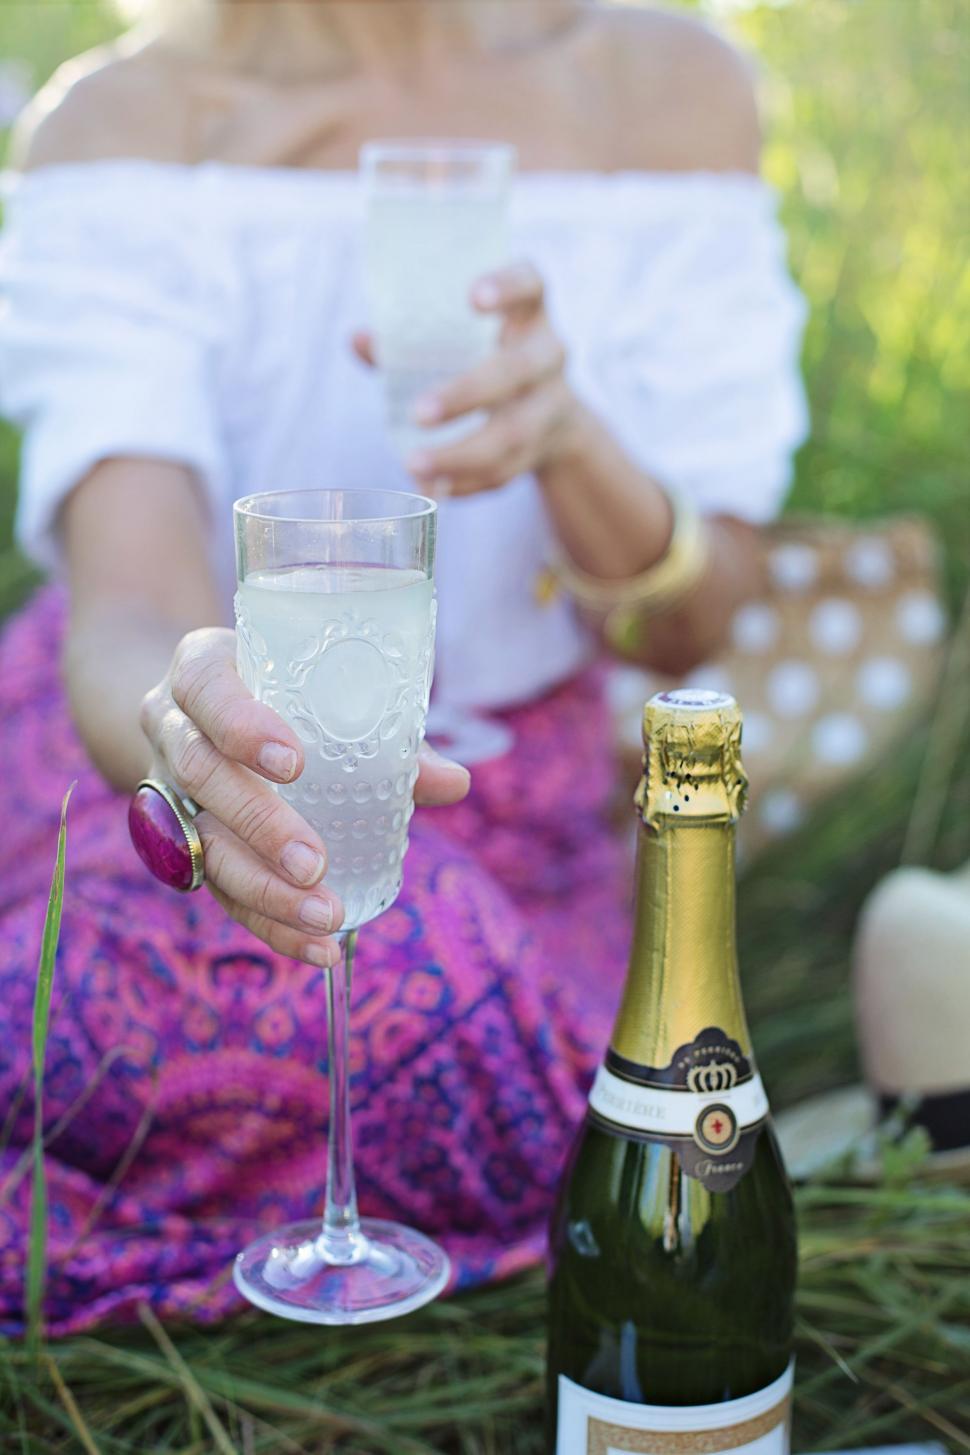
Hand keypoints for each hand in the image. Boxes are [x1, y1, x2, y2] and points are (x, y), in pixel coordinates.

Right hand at [140, 629, 469, 964]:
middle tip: (315, 863)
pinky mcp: (180, 844)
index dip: (242, 726)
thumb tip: (453, 783)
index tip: (293, 764)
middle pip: (201, 775)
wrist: (205, 715)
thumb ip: (387, 732)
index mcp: (202, 671)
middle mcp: (172, 727)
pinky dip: (268, 923)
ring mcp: (167, 788)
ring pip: (201, 842)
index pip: (206, 689)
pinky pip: (216, 888)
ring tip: (323, 917)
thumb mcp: (324, 692)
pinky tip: (314, 947)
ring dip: (263, 888)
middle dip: (259, 824)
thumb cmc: (286, 693)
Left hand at [353, 260, 583, 496]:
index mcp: (528, 312)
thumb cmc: (489, 361)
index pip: (529, 284)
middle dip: (465, 395)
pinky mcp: (541, 451)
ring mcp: (551, 407)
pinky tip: (434, 491)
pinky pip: (507, 473)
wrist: (556, 417)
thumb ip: (412, 339)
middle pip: (515, 372)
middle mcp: (548, 355)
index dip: (506, 287)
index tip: (471, 297)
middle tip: (418, 413)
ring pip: (513, 434)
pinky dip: (467, 485)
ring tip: (414, 465)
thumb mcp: (463, 341)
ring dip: (461, 455)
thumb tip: (359, 340)